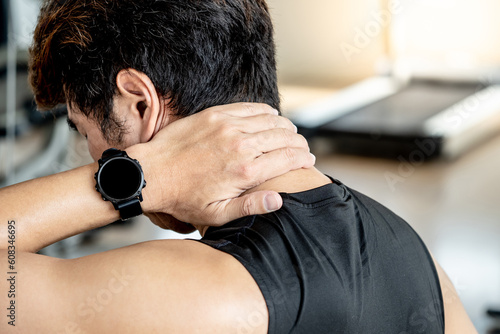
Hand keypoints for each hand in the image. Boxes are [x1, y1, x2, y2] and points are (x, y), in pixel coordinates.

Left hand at [133, 103, 314, 225]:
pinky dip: (265, 111)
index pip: (288, 158)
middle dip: (298, 142)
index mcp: (245, 171)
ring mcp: (228, 126)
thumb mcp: (217, 214)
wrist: (152, 173)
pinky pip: (250, 107)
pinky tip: (270, 116)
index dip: (303, 158)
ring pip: (271, 119)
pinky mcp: (215, 114)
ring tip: (289, 133)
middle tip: (302, 147)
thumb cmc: (184, 197)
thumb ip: (250, 207)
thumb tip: (279, 200)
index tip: (309, 160)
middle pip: (284, 136)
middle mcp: (241, 145)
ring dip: (285, 126)